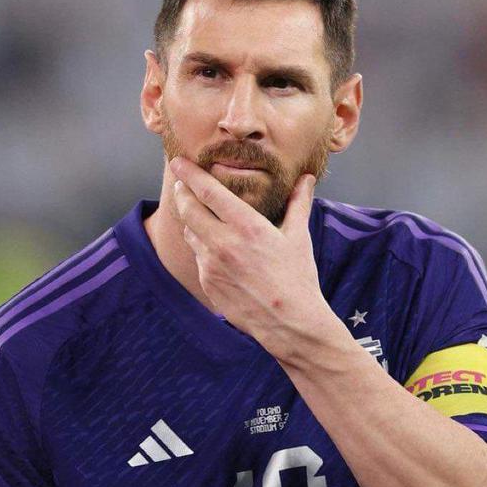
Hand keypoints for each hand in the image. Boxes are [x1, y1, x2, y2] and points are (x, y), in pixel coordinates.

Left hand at [170, 156, 333, 361]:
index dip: (190, 174)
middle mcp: (223, 243)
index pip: (208, 191)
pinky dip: (201, 246)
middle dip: (182, 192)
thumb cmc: (297, 278)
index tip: (178, 162)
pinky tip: (213, 246)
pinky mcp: (207, 282)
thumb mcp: (299, 237)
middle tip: (181, 184)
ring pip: (190, 232)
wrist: (290, 323)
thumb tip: (307, 179)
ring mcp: (212, 265)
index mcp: (247, 226)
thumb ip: (298, 203)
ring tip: (196, 212)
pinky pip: (198, 257)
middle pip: (188, 209)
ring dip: (189, 219)